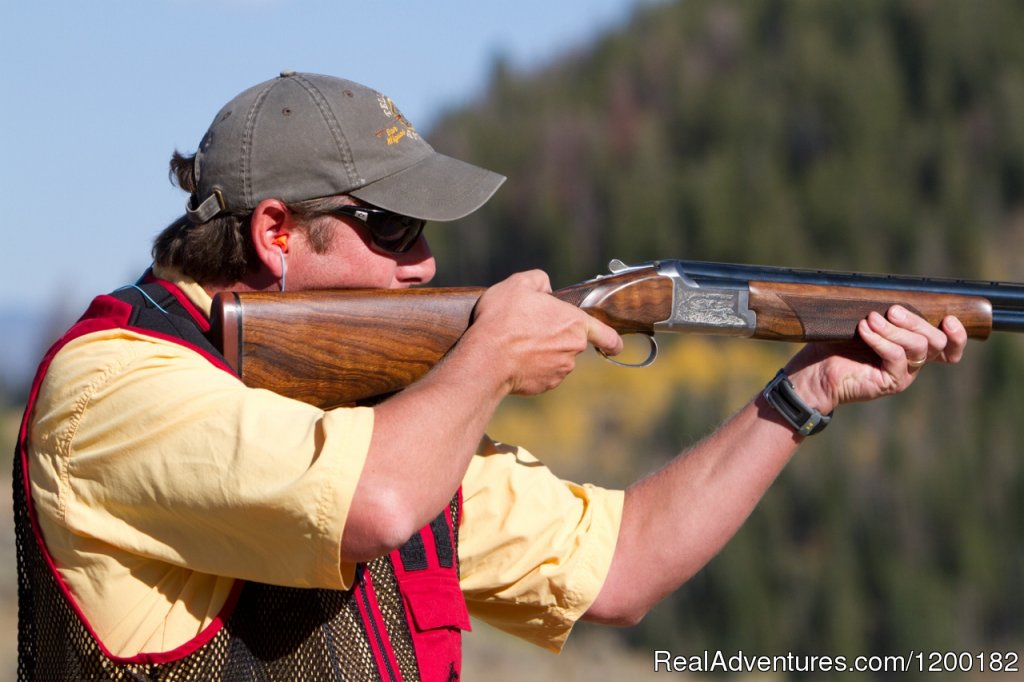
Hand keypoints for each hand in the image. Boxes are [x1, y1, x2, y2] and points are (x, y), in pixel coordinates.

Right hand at [469, 270, 622, 394]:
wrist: (486, 358)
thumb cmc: (503, 319)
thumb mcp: (518, 284)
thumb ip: (539, 280)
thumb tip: (545, 288)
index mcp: (575, 323)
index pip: (606, 335)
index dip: (612, 340)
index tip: (614, 345)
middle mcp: (573, 349)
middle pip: (571, 343)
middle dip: (556, 337)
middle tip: (530, 328)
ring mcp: (559, 370)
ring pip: (556, 359)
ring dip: (543, 353)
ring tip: (516, 344)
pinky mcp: (544, 385)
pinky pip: (542, 374)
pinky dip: (531, 368)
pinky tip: (514, 359)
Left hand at [784, 306, 967, 412]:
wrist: (813, 372)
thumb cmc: (835, 343)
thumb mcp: (862, 321)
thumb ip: (882, 311)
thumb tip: (892, 293)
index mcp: (911, 347)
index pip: (948, 345)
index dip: (957, 334)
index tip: (949, 318)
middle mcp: (913, 362)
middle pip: (936, 341)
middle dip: (916, 321)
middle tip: (891, 310)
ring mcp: (903, 373)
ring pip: (919, 347)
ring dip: (896, 329)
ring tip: (871, 319)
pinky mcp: (890, 383)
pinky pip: (896, 358)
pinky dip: (881, 340)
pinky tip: (864, 330)